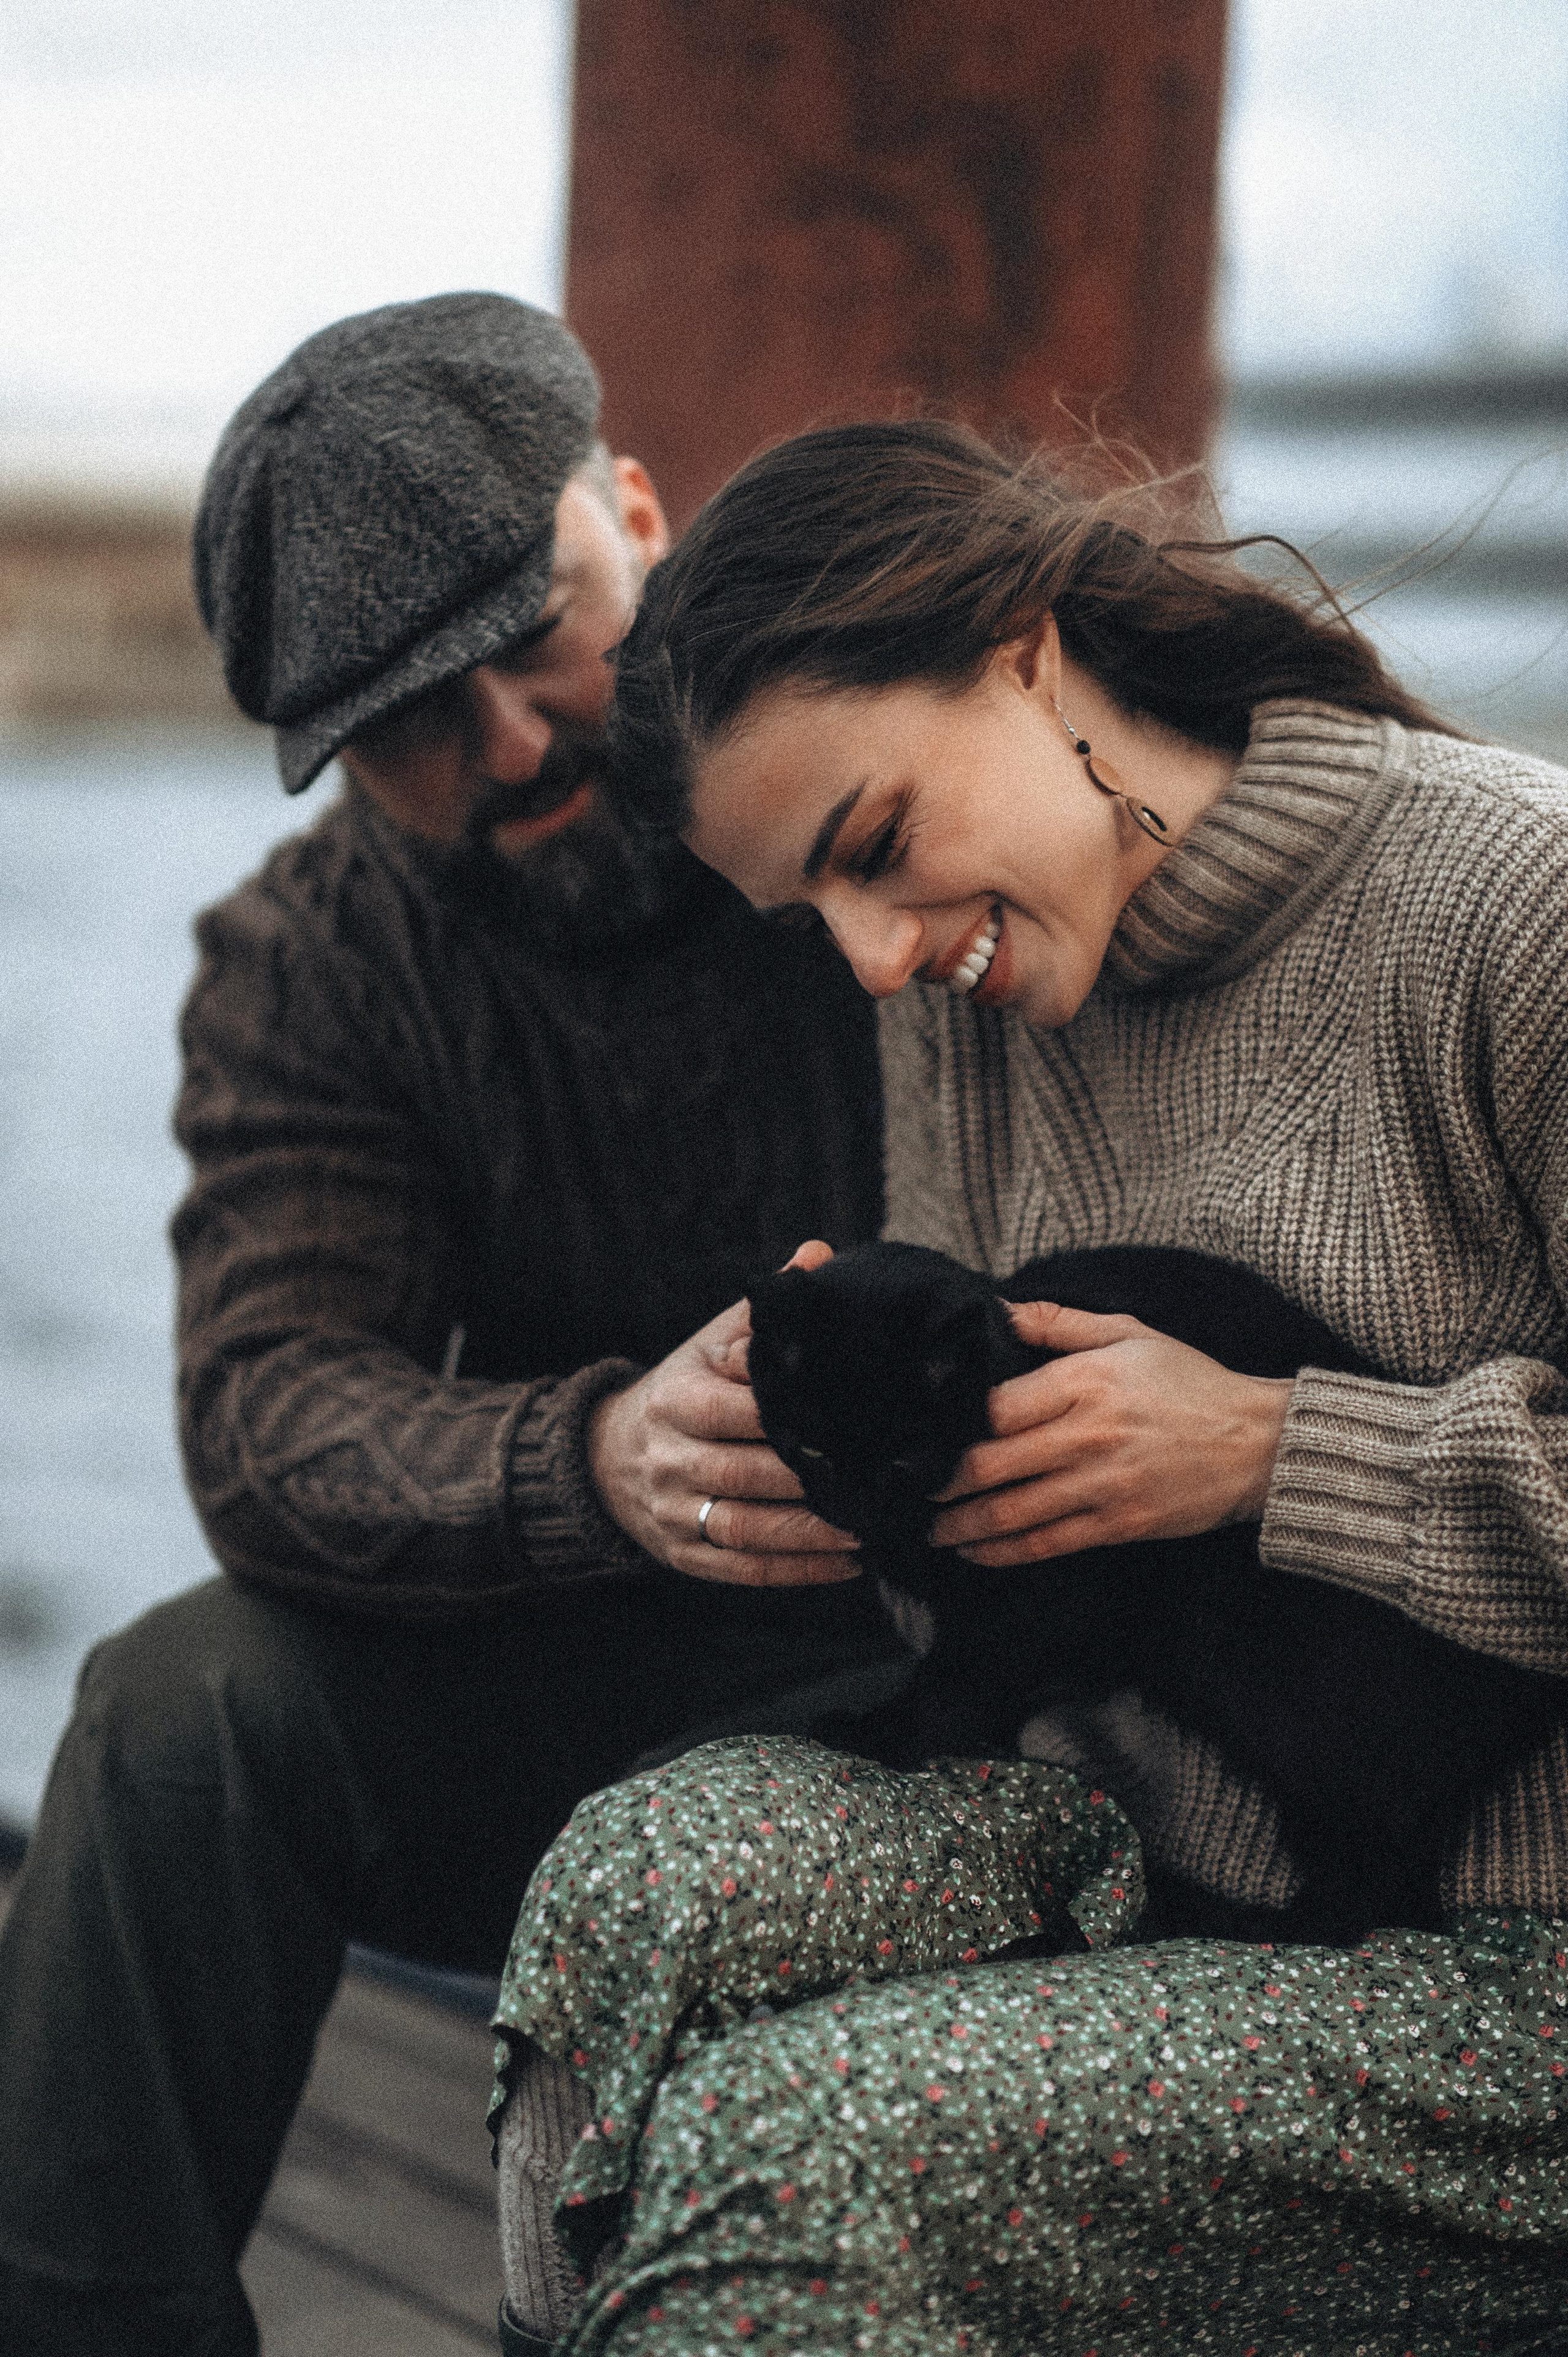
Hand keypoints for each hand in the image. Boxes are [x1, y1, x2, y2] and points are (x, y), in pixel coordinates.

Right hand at [586, 1241, 861, 1586]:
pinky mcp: (683, 1553)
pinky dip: (798, 1570)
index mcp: (678, 1398)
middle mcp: (671, 1457)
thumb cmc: (683, 1390)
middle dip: (814, 1480)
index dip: (798, 1416)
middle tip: (879, 1479)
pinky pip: (743, 1568)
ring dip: (812, 1533)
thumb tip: (819, 1255)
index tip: (855, 1416)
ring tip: (871, 1527)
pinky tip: (850, 1564)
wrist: (608, 1454)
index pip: (743, 1409)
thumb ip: (764, 1311)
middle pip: (748, 1474)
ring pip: (747, 1528)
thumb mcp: (710, 1343)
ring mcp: (674, 1510)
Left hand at [928, 1300, 1293, 1568]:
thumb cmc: (1189, 1382)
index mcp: (1084, 1382)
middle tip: (907, 1488)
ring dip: (960, 1525)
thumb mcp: (1127, 1333)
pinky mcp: (1118, 1525)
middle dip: (940, 1482)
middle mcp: (1087, 1435)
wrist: (1257, 1443)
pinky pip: (1046, 1543)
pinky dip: (1002, 1552)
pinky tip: (974, 1552)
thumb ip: (1056, 1323)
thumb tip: (996, 1308)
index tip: (921, 1432)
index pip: (995, 1406)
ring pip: (1011, 1512)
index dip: (950, 1423)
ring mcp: (1102, 1485)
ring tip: (928, 1530)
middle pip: (990, 1463)